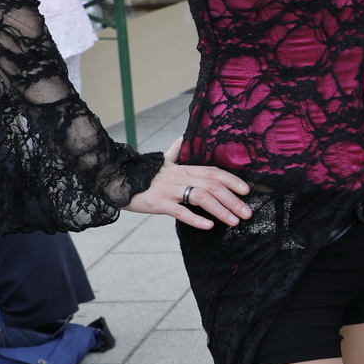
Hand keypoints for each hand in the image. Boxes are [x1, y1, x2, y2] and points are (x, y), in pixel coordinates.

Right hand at [127, 138, 252, 229]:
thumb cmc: (141, 173)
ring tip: (234, 221)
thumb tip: (182, 137)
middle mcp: (179, 177)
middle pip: (213, 185)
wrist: (115, 179)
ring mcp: (169, 190)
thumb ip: (175, 151)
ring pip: (201, 197)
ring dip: (221, 210)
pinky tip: (208, 226)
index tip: (247, 190)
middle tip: (248, 213)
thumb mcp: (161, 161)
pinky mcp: (158, 203)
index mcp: (183, 168)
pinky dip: (195, 219)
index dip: (232, 179)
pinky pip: (180, 211)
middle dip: (233, 199)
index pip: (213, 171)